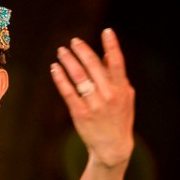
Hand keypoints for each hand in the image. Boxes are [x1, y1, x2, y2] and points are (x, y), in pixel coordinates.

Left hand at [50, 28, 134, 167]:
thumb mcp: (125, 97)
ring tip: (61, 52)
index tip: (107, 31)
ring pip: (79, 78)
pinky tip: (54, 69)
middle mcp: (108, 96)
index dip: (112, 46)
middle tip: (73, 41)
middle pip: (94, 67)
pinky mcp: (80, 114)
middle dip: (82, 51)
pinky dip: (61, 79)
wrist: (113, 147)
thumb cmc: (119, 119)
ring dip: (69, 62)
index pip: (117, 63)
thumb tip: (107, 55)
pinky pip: (68, 93)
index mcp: (121, 89)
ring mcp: (94, 105)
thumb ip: (117, 77)